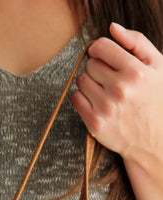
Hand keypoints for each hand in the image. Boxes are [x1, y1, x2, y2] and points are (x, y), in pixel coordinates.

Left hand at [70, 21, 162, 164]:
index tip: (104, 56)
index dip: (100, 50)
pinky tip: (96, 101)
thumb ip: (136, 42)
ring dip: (89, 82)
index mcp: (135, 72)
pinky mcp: (95, 124)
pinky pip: (75, 99)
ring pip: (81, 80)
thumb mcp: (156, 66)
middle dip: (97, 67)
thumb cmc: (155, 99)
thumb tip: (112, 28)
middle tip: (108, 78)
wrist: (153, 139)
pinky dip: (82, 98)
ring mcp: (106, 108)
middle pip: (90, 64)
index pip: (101, 47)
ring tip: (103, 90)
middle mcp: (120, 89)